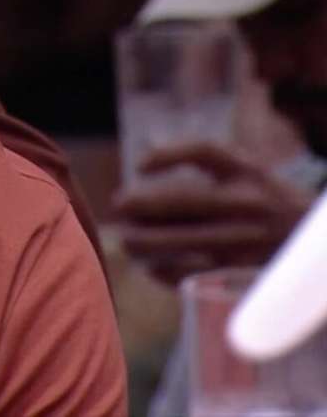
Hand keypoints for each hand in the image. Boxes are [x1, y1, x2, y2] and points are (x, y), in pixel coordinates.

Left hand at [112, 141, 315, 284]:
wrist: (313, 244)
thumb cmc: (266, 196)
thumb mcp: (244, 166)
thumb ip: (197, 154)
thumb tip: (142, 164)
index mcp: (247, 175)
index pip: (203, 152)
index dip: (166, 155)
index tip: (139, 167)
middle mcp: (246, 206)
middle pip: (180, 201)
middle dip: (140, 206)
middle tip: (120, 208)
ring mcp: (243, 241)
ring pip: (181, 243)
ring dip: (145, 243)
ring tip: (128, 242)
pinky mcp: (241, 274)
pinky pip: (193, 276)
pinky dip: (165, 272)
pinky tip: (151, 267)